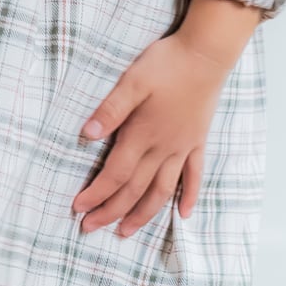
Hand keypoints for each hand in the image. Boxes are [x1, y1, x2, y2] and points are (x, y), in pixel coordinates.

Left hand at [72, 0, 262, 235]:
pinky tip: (183, 214)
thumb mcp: (132, 80)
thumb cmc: (167, 63)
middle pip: (135, 189)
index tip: (77, 209)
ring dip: (143, 214)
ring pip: (162, 190)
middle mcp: (163, 148)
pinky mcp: (198, 141)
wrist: (207, 53)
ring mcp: (183, 147)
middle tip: (90, 228)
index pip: (115, 174)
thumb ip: (110, 110)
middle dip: (111, 211)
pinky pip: (194, 176)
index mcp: (143, 134)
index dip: (96, 194)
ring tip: (126, 232)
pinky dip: (189, 196)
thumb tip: (86, 135)